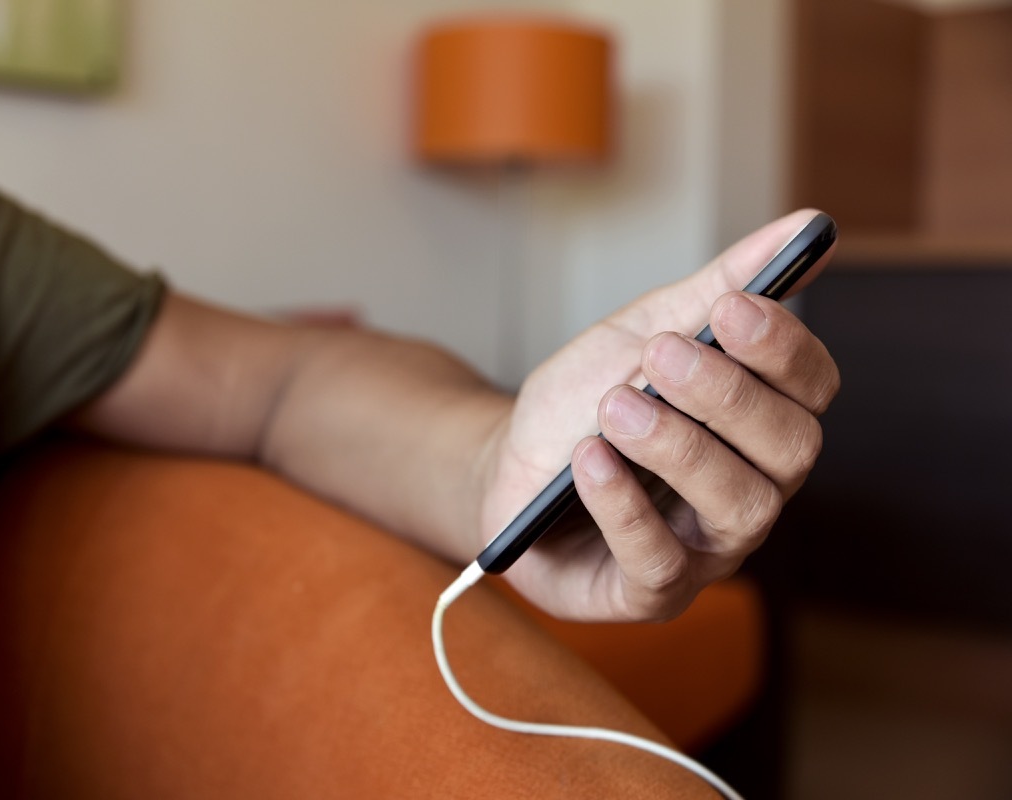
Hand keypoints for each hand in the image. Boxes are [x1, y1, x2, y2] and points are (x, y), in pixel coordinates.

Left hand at [479, 210, 840, 620]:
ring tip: (615, 407)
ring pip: (738, 506)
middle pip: (790, 449)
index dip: (783, 349)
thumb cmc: (581, 403)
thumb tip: (805, 224)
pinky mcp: (649, 593)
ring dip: (678, 447)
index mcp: (758, 425)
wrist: (502, 465)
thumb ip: (716, 289)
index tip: (732, 307)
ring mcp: (705, 548)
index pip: (811, 389)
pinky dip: (625, 505)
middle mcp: (750, 489)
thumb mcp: (638, 335)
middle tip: (661, 357)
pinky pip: (659, 561)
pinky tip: (591, 461)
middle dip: (727, 395)